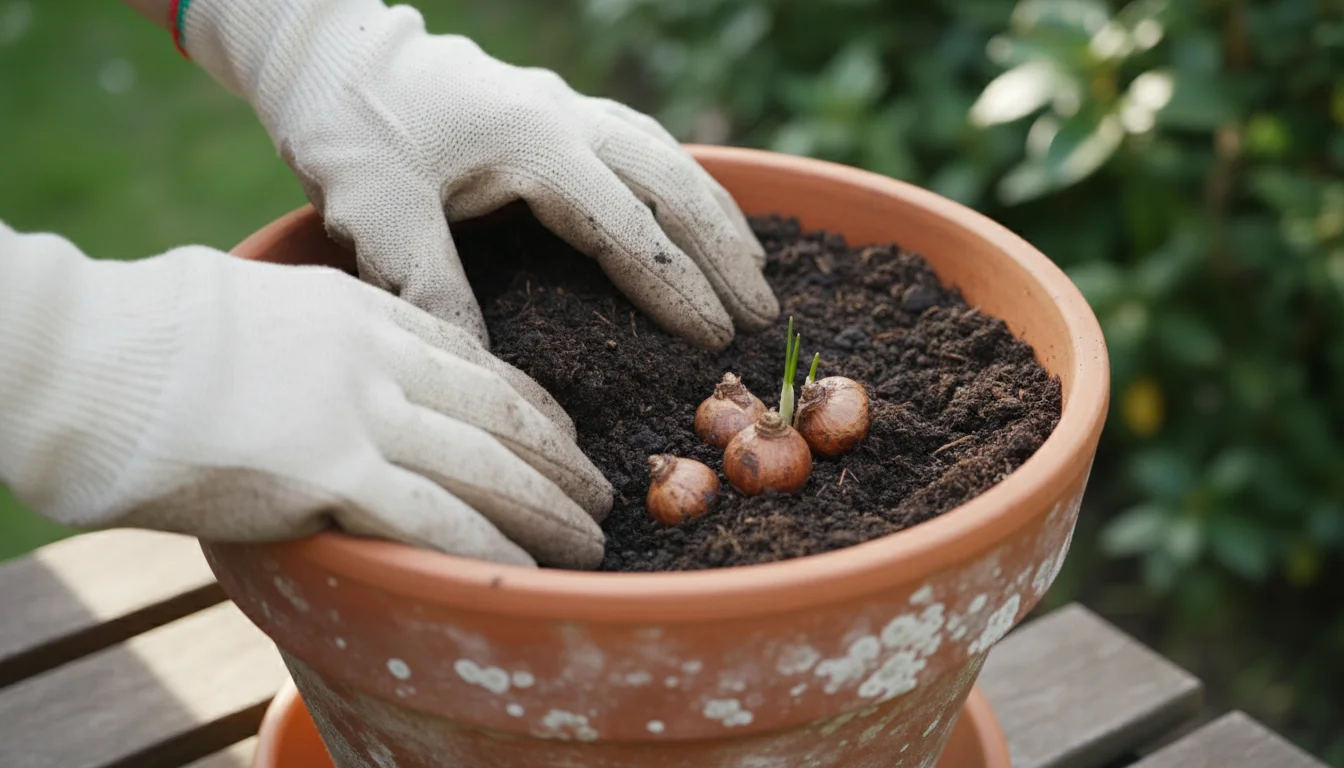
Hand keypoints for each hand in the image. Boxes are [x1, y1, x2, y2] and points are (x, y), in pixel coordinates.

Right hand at [0, 224, 611, 567]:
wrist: (89, 358)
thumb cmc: (148, 341)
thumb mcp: (259, 312)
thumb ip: (319, 342)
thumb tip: (333, 376)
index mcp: (363, 311)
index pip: (478, 360)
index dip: (533, 405)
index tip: (565, 435)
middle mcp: (379, 355)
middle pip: (502, 412)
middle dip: (560, 460)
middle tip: (599, 494)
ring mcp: (361, 409)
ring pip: (488, 464)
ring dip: (547, 509)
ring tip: (587, 540)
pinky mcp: (331, 468)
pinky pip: (437, 515)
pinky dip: (489, 546)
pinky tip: (524, 569)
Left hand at [180, 0, 778, 349]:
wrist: (331, 56)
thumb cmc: (352, 131)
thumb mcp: (379, 215)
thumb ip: (433, 287)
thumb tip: (488, 373)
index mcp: (535, 144)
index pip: (627, 226)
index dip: (677, 285)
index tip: (716, 337)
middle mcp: (568, 118)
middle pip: (673, 186)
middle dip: (724, 253)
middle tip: (765, 315)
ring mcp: (569, 105)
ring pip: (671, 158)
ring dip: (717, 216)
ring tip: (755, 269)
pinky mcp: (558, 107)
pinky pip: (646, 142)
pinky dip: (686, 182)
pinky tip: (698, 211)